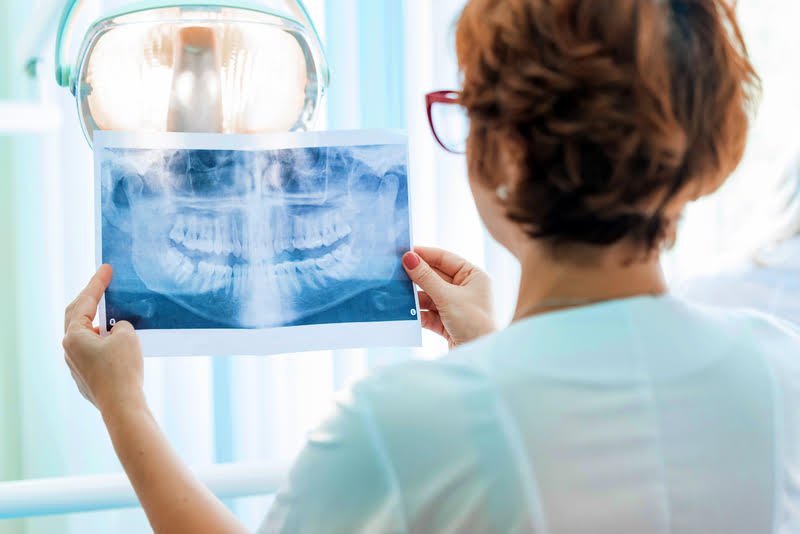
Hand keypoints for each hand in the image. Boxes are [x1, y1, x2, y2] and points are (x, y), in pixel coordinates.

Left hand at [63, 264, 144, 412]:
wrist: (122, 405)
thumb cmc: (122, 369)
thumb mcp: (126, 336)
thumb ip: (119, 324)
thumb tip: (115, 329)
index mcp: (74, 336)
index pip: (85, 302)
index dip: (97, 283)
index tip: (106, 268)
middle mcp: (70, 350)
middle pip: (78, 317)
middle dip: (92, 300)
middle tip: (104, 285)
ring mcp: (77, 366)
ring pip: (86, 336)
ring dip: (99, 322)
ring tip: (116, 313)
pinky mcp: (87, 378)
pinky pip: (94, 352)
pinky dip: (105, 341)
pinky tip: (118, 341)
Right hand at [403, 247, 495, 347]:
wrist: (480, 357)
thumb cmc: (474, 323)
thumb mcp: (447, 297)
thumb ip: (426, 277)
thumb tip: (408, 257)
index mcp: (474, 276)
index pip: (445, 259)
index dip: (425, 255)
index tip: (403, 252)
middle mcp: (467, 289)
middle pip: (436, 277)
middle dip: (417, 277)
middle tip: (394, 272)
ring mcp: (457, 306)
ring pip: (430, 295)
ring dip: (415, 296)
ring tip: (395, 292)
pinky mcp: (448, 323)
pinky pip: (430, 312)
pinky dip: (418, 312)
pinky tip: (404, 310)